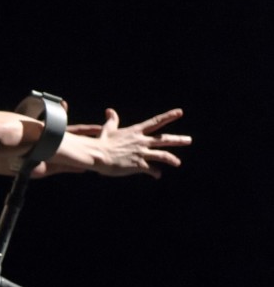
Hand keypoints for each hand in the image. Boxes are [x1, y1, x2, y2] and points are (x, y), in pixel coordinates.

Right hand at [64, 108, 190, 178]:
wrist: (98, 155)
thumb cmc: (101, 142)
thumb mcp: (107, 129)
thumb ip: (112, 120)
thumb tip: (109, 110)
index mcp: (136, 132)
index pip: (156, 122)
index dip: (168, 116)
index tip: (180, 112)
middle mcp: (142, 141)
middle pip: (164, 140)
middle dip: (178, 139)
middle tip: (189, 140)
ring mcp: (141, 153)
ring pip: (162, 155)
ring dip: (172, 159)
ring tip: (178, 163)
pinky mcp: (138, 165)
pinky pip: (151, 169)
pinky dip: (155, 173)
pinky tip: (157, 176)